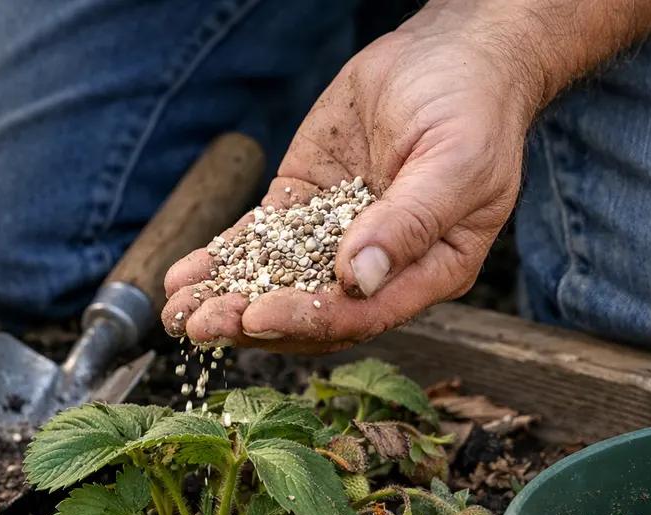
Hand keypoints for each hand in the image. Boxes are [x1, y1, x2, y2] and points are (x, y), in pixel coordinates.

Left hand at [162, 17, 540, 352]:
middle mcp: (376, 268)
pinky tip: (183, 277)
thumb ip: (410, 222)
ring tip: (177, 313)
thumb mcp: (456, 162)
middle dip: (250, 322)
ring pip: (275, 283)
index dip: (306, 320)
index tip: (258, 316)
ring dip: (226, 301)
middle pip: (308, 311)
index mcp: (427, 272)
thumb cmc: (472, 108)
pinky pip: (257, 242)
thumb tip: (358, 278)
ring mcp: (333, 238)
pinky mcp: (302, 206)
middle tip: (201, 325)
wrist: (452, 52)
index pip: (361, 314)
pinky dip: (220, 260)